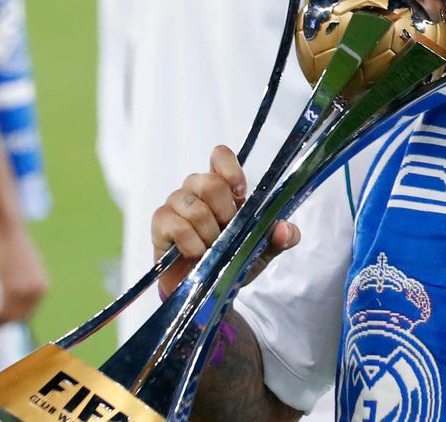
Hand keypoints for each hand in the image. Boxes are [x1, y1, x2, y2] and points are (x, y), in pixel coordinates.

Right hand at [0, 223, 47, 327]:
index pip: (28, 314)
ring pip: (8, 318)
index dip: (11, 321)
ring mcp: (26, 290)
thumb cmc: (12, 246)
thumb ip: (21, 285)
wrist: (9, 229)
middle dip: (0, 324)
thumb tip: (13, 300)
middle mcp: (38, 291)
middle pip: (19, 319)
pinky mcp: (12, 288)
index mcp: (42, 287)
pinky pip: (1, 313)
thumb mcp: (22, 269)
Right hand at [152, 145, 300, 296]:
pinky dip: (193, 245)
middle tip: (227, 233)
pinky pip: (178, 226)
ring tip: (211, 249)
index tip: (241, 193)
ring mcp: (175, 204)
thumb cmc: (230, 259)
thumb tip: (285, 229)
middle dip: (225, 213)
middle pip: (209, 182)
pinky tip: (196, 254)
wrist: (205, 289)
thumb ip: (278, 239)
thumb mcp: (260, 251)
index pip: (219, 156)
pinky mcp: (160, 223)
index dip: (229, 167)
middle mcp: (195, 189)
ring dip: (209, 234)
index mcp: (221, 187)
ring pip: (195, 207)